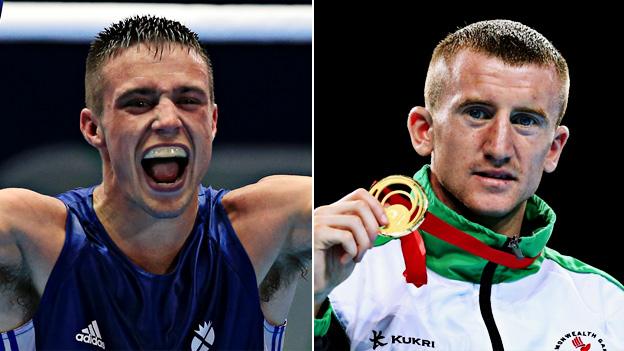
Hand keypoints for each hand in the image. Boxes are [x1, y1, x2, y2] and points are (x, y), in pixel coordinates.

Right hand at [313, 189, 386, 313]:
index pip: (359, 194)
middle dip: (373, 227)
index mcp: (335, 211)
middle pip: (360, 205)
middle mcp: (326, 211)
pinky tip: (346, 259)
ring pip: (355, 221)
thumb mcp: (357, 242)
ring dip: (363, 242)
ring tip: (358, 255)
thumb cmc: (337, 264)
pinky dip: (352, 250)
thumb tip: (388, 210)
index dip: (376, 205)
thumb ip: (368, 226)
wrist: (320, 283)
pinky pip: (345, 236)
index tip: (385, 224)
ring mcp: (319, 221)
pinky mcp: (317, 234)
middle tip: (371, 245)